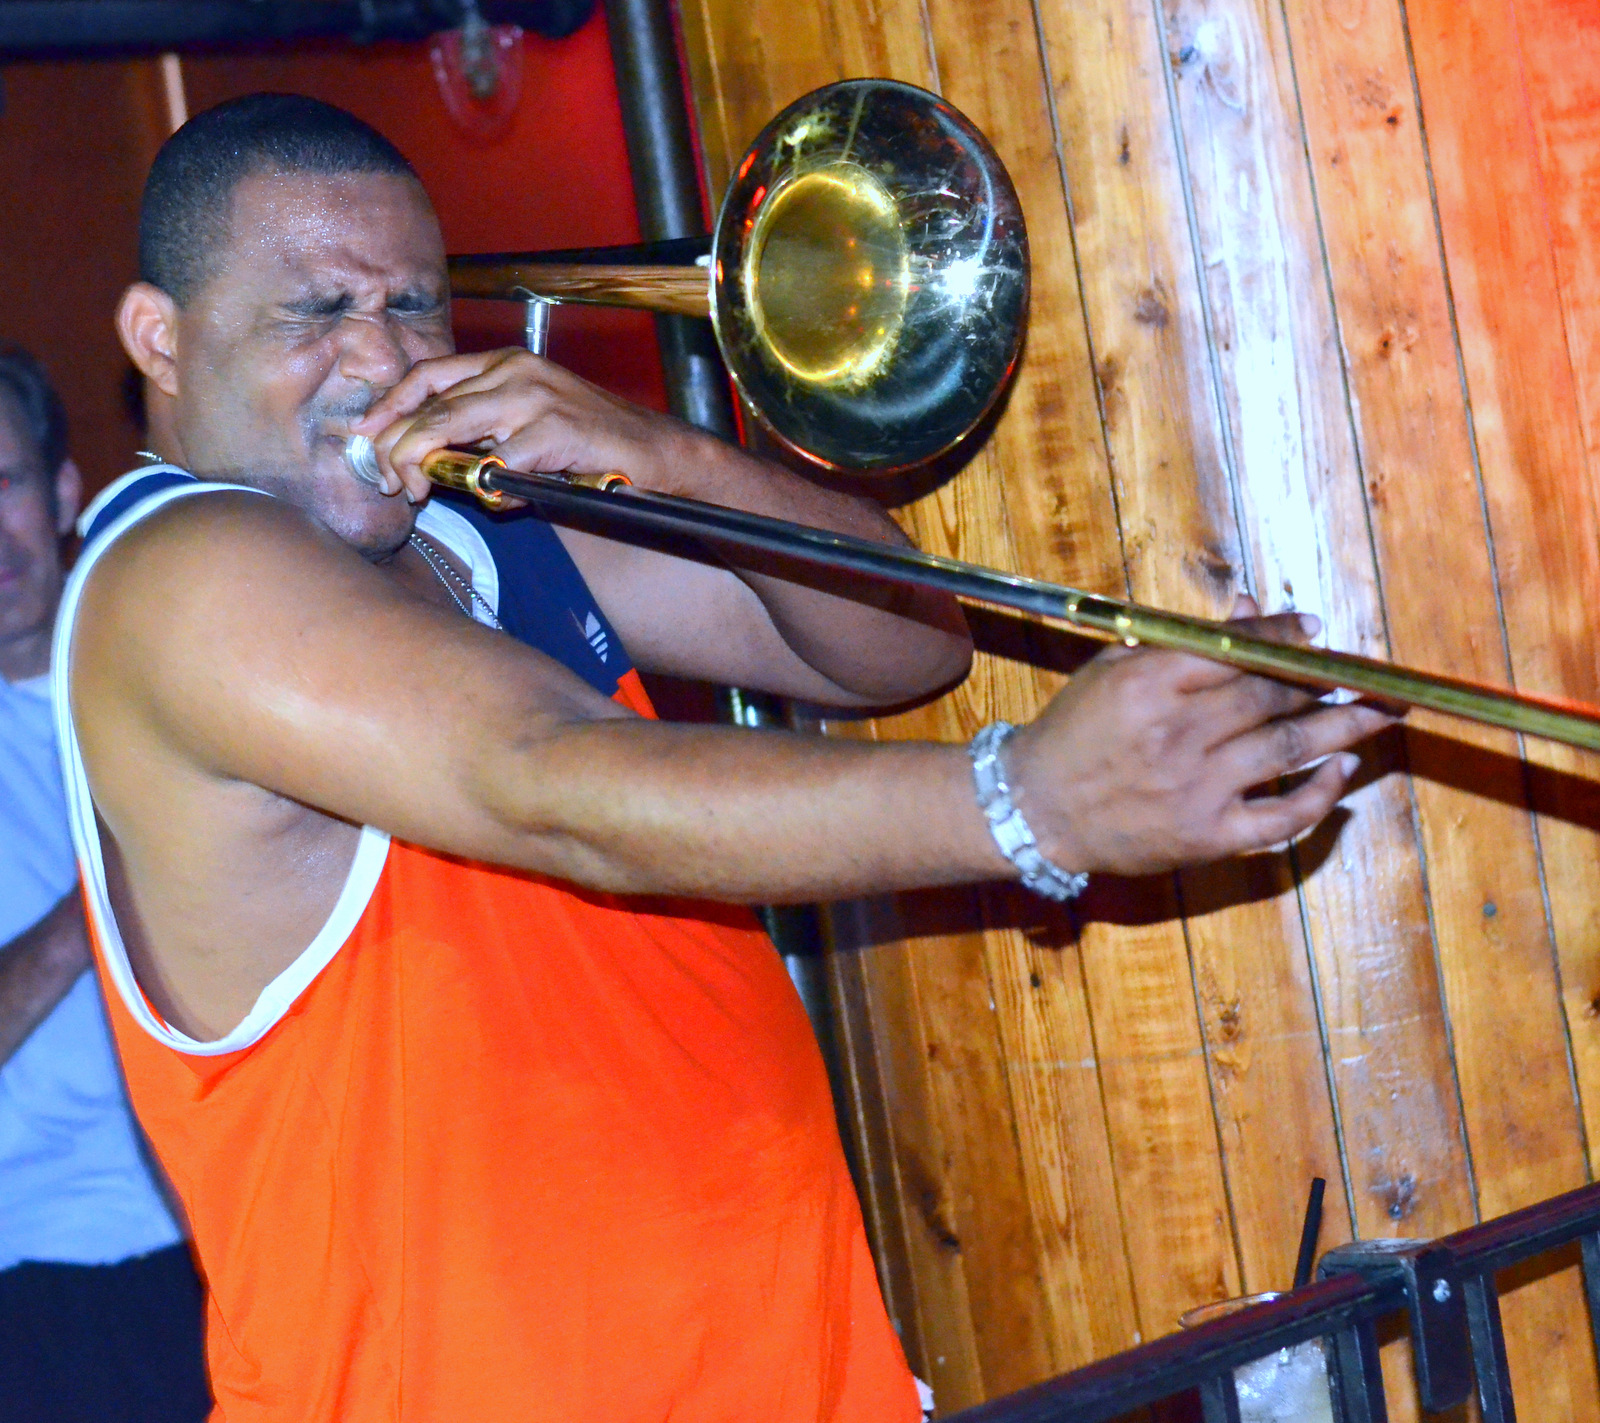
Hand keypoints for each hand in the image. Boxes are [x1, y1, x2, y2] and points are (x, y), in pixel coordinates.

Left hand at [351, 348, 695, 501]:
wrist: (656, 452)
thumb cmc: (591, 445)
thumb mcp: (528, 424)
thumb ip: (482, 432)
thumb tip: (430, 461)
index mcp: (504, 362)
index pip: (427, 375)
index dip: (390, 405)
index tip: (365, 435)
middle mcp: (514, 370)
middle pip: (429, 403)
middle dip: (396, 444)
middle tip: (386, 480)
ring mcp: (534, 396)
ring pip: (449, 426)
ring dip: (423, 463)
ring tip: (416, 490)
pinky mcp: (554, 429)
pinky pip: (499, 464)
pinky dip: (487, 489)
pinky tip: (494, 502)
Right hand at [1003, 597, 1395, 876]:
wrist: (1033, 810)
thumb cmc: (1074, 733)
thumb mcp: (1115, 670)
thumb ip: (1183, 642)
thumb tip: (1248, 611)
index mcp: (1152, 683)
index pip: (1239, 651)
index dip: (1286, 638)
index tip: (1316, 631)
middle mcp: (1179, 734)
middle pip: (1274, 698)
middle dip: (1327, 682)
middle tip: (1368, 675)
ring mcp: (1196, 789)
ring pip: (1289, 749)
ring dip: (1344, 728)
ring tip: (1382, 714)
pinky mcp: (1205, 836)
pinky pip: (1280, 817)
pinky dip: (1319, 795)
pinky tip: (1344, 772)